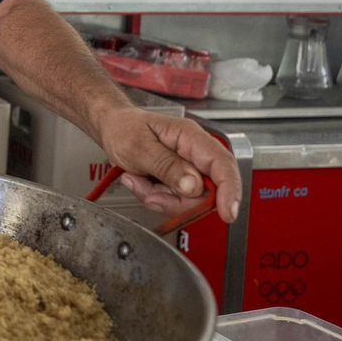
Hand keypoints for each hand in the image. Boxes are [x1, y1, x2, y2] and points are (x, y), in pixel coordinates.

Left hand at [97, 107, 241, 222]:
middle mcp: (194, 153)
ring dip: (159, 197)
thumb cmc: (124, 128)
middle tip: (150, 193)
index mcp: (191, 137)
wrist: (111, 128)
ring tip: (137, 179)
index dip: (230, 190)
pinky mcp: (178, 180)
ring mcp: (187, 168)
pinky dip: (154, 196)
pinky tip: (140, 181)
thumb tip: (193, 186)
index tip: (227, 212)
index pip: (222, 164)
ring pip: (187, 199)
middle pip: (206, 191)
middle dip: (176, 199)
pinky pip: (173, 200)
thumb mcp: (139, 147)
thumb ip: (167, 166)